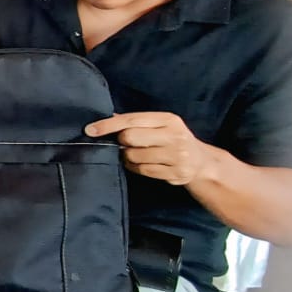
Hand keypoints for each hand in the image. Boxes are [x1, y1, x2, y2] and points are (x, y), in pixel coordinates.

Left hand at [86, 112, 217, 186]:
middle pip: (130, 137)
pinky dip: (135, 168)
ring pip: (134, 156)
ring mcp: (177, 156)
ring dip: (127, 157)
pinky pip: (142, 171)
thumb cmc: (173, 139)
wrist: (202, 162)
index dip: (108, 125)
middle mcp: (174, 136)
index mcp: (168, 120)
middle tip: (125, 144)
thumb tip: (107, 117)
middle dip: (121, 142)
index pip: (131, 120)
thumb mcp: (160, 125)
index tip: (90, 130)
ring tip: (135, 154)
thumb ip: (136, 122)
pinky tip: (141, 164)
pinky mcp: (176, 174)